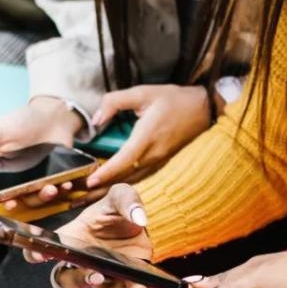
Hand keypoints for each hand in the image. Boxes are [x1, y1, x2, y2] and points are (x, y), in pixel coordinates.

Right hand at [0, 97, 84, 207]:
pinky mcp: (54, 176)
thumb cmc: (23, 120)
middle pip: (18, 198)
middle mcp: (16, 176)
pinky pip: (56, 189)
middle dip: (23, 202)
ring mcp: (36, 177)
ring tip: (52, 188)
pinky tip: (65, 184)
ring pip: (37, 196)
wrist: (54, 114)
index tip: (5, 202)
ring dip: (44, 196)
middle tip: (25, 199)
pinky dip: (62, 188)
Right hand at [33, 184, 180, 287]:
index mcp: (72, 240)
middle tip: (95, 276)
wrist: (139, 222)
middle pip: (71, 280)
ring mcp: (108, 275)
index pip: (44, 251)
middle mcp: (85, 263)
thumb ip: (127, 200)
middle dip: (82, 280)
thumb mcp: (120, 195)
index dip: (36, 254)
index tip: (40, 253)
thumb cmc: (117, 210)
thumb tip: (139, 219)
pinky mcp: (131, 280)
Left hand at [85, 84, 211, 189]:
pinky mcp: (163, 163)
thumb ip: (115, 102)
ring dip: (112, 188)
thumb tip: (96, 119)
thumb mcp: (143, 92)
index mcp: (148, 135)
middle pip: (125, 176)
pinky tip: (111, 186)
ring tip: (90, 195)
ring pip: (133, 179)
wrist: (206, 109)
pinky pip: (141, 176)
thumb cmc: (174, 99)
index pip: (124, 160)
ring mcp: (160, 160)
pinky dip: (124, 183)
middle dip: (103, 186)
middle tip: (80, 192)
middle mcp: (155, 153)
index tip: (90, 181)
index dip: (107, 172)